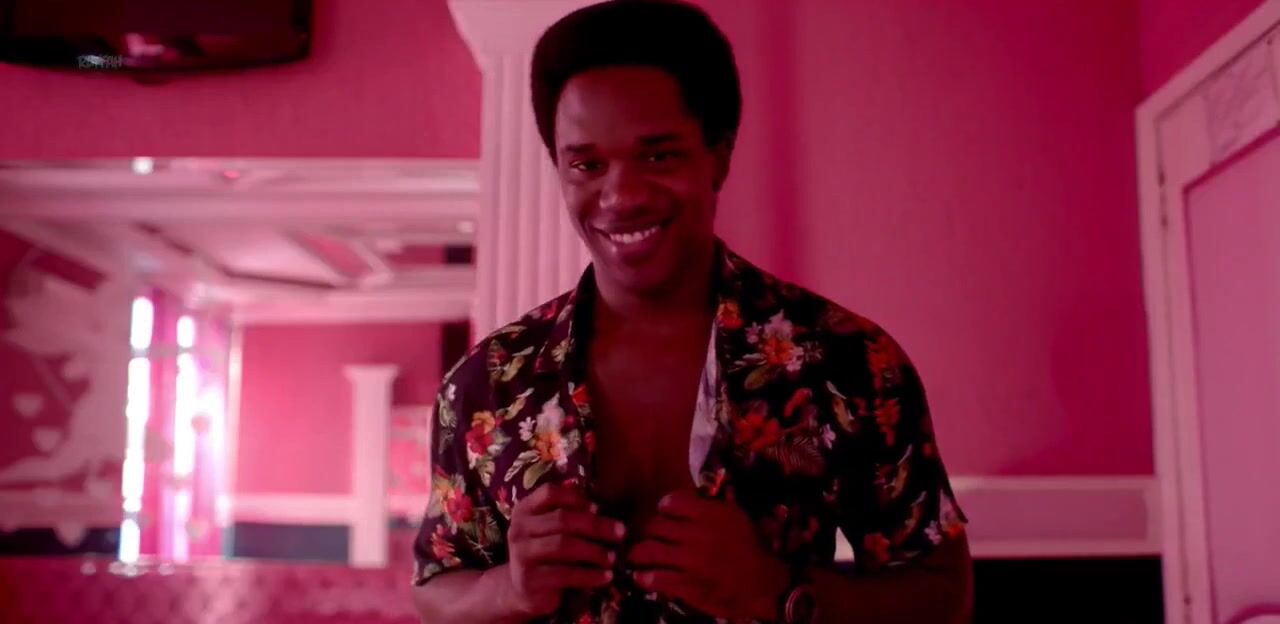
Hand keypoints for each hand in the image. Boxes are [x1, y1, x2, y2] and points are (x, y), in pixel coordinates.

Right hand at [502, 483, 626, 618]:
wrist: (521, 590)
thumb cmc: (545, 554)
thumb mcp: (550, 531)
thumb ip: (568, 515)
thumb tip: (602, 507)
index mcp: (525, 510)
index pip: (550, 493)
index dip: (576, 498)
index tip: (598, 508)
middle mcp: (518, 529)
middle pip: (562, 519)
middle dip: (596, 525)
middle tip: (620, 533)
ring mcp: (521, 554)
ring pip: (564, 545)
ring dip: (594, 551)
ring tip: (613, 558)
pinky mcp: (528, 579)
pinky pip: (565, 574)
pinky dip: (589, 575)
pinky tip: (605, 577)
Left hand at [627, 490, 788, 619]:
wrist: (763, 584)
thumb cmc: (748, 547)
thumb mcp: (734, 516)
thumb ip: (707, 506)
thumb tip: (682, 499)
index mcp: (709, 513)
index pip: (669, 502)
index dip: (664, 509)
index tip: (664, 516)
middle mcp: (696, 534)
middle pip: (653, 526)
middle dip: (647, 532)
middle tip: (648, 537)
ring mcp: (690, 561)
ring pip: (646, 551)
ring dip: (638, 554)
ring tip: (637, 557)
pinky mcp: (687, 585)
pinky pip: (654, 578)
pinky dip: (644, 577)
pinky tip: (643, 577)